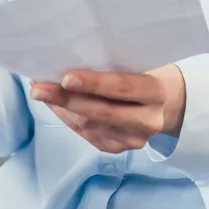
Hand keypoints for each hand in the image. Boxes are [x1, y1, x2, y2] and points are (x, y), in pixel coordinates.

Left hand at [29, 65, 185, 153]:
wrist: (170, 104)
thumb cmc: (148, 73)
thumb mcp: (141, 64)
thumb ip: (114, 65)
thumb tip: (69, 59)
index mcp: (157, 93)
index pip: (122, 88)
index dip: (94, 83)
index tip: (65, 76)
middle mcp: (148, 120)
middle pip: (101, 112)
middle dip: (65, 99)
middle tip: (38, 87)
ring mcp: (134, 139)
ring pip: (89, 126)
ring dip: (61, 109)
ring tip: (41, 91)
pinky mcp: (120, 149)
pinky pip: (87, 135)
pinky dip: (67, 119)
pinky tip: (56, 106)